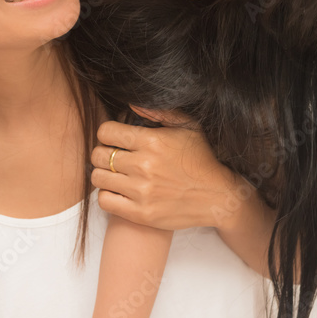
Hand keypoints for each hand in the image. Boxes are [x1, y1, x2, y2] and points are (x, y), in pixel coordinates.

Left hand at [90, 105, 247, 230]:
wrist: (217, 197)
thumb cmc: (201, 160)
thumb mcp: (187, 127)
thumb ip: (159, 113)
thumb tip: (131, 103)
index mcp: (152, 141)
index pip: (107, 132)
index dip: (107, 133)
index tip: (114, 138)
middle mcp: (144, 166)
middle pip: (98, 155)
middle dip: (102, 152)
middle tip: (112, 156)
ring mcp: (141, 192)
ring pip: (98, 178)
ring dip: (103, 174)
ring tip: (115, 174)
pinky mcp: (140, 214)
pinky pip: (104, 201)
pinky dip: (107, 195)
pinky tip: (119, 191)